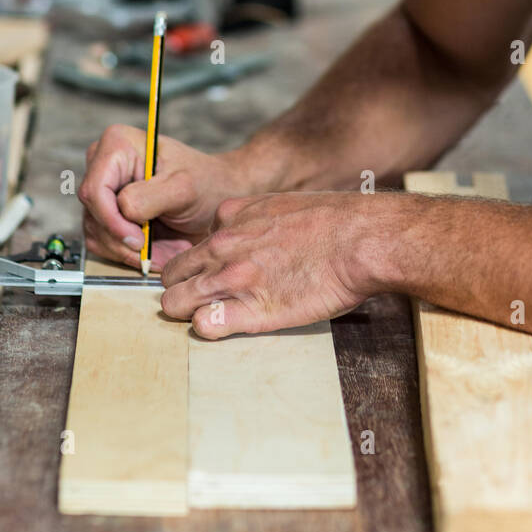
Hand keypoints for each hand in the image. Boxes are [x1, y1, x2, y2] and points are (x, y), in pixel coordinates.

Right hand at [78, 124, 244, 269]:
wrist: (215, 196)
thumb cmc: (205, 182)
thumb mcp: (184, 187)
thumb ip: (150, 196)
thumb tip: (123, 209)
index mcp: (117, 145)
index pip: (95, 190)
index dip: (113, 221)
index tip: (139, 240)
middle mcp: (103, 165)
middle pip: (94, 215)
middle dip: (125, 241)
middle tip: (158, 252)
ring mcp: (103, 192)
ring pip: (97, 234)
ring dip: (131, 251)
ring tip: (167, 250)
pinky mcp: (106, 215)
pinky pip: (104, 244)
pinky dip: (129, 255)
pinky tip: (157, 251)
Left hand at [160, 189, 389, 337]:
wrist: (359, 239)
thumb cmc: (331, 221)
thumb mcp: (278, 203)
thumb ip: (248, 216)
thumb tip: (236, 230)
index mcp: (229, 217)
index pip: (191, 247)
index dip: (199, 265)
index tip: (212, 275)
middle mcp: (223, 247)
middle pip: (172, 276)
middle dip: (182, 289)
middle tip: (203, 301)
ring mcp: (233, 280)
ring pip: (174, 303)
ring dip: (187, 312)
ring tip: (210, 317)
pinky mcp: (252, 311)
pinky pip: (204, 326)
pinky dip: (208, 329)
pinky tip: (224, 326)